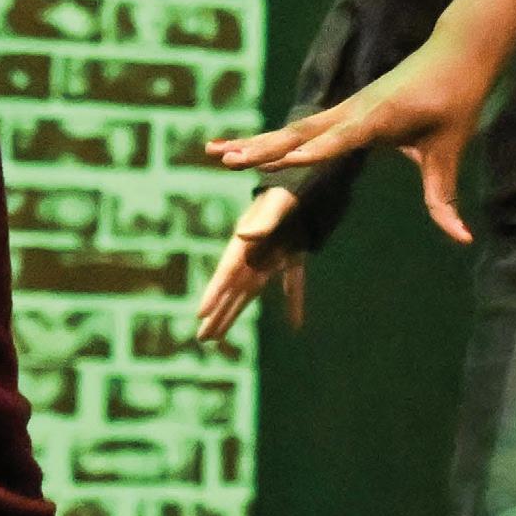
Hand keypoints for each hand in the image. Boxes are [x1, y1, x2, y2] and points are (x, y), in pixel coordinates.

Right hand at [194, 184, 310, 343]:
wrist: (315, 176)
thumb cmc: (295, 188)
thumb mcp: (280, 202)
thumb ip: (263, 221)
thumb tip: (241, 236)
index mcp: (247, 240)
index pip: (226, 271)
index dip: (213, 293)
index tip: (200, 314)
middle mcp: (254, 250)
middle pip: (234, 288)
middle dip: (219, 313)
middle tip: (203, 338)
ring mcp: (273, 253)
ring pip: (253, 290)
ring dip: (237, 312)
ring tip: (220, 335)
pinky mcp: (294, 254)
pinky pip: (293, 284)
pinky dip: (294, 304)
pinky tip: (296, 326)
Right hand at [206, 24, 493, 241]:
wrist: (455, 52)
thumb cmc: (456, 100)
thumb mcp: (451, 149)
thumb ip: (445, 198)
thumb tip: (462, 238)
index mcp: (379, 117)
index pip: (340, 139)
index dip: (313, 152)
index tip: (283, 161)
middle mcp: (353, 110)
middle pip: (301, 133)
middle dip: (264, 148)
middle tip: (227, 161)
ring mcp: (344, 108)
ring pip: (293, 129)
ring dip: (255, 143)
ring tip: (215, 155)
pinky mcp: (343, 110)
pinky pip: (300, 127)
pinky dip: (270, 137)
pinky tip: (242, 146)